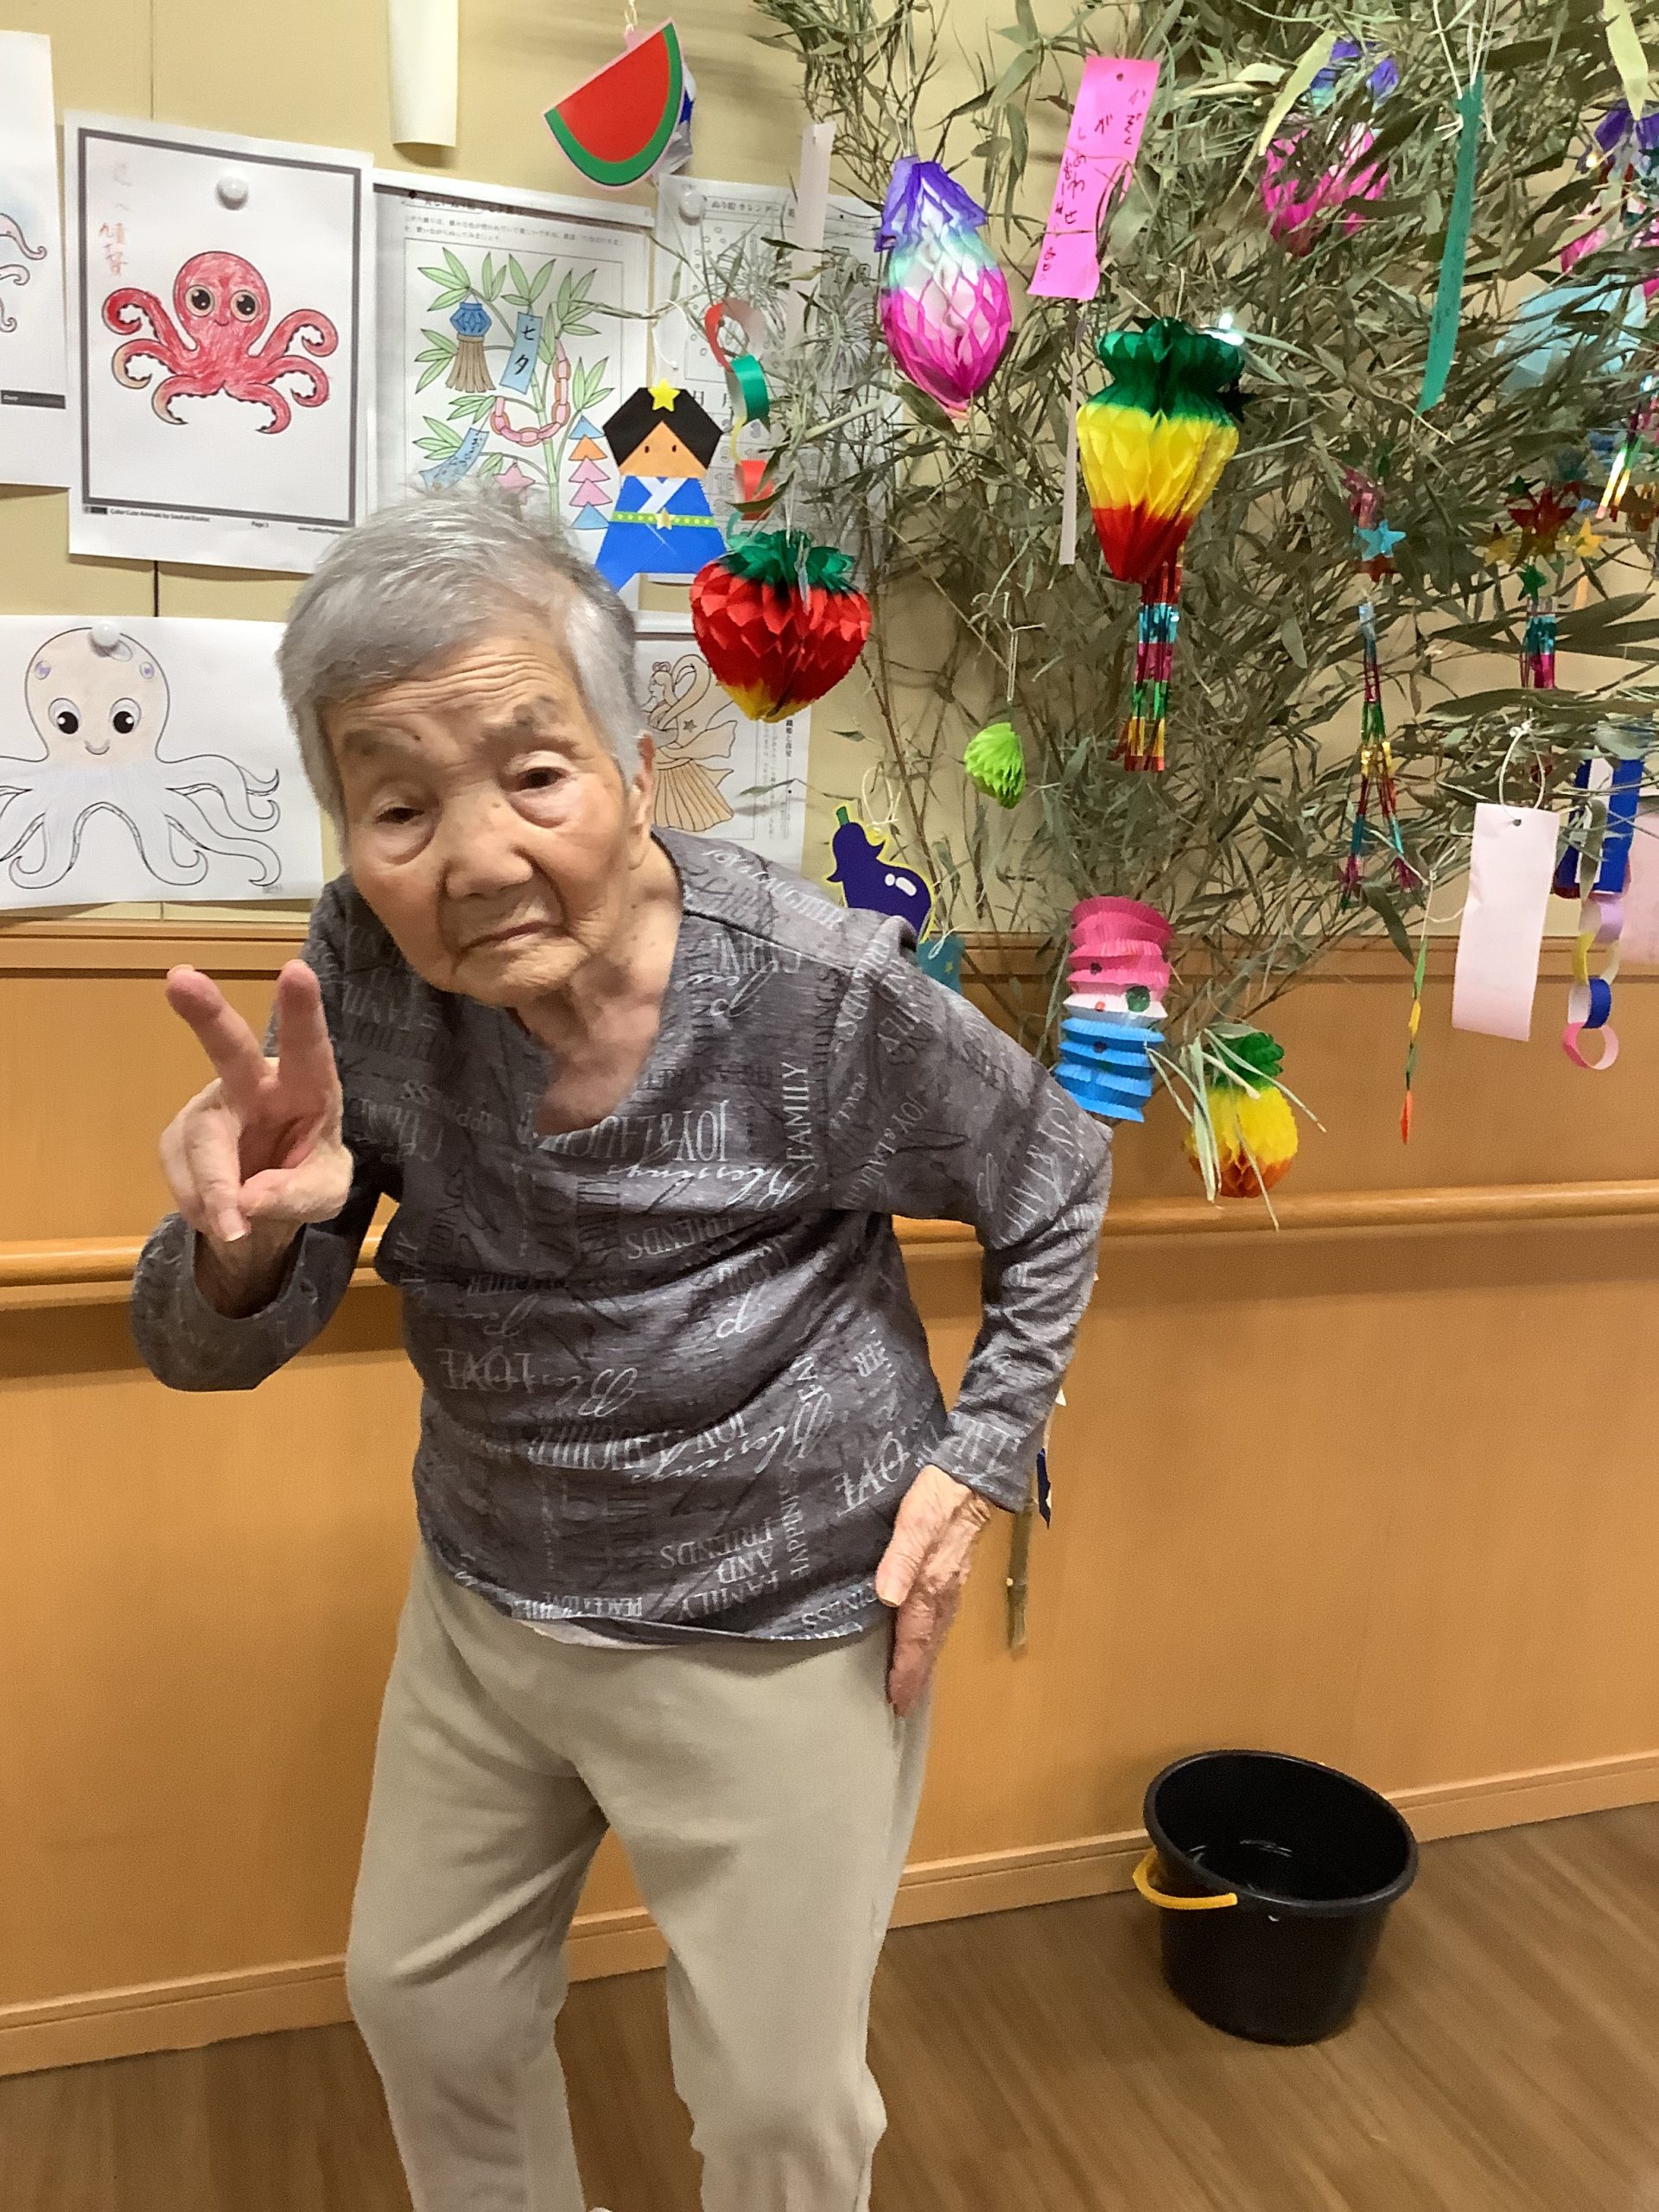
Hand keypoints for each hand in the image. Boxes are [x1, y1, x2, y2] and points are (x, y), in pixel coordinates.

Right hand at [160, 960, 352, 1254]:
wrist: (266, 1208)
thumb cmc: (309, 1179)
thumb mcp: (324, 1195)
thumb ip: (297, 1194)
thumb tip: (245, 1203)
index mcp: (307, 1085)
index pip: (308, 1046)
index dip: (302, 1009)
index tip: (295, 970)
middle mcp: (255, 1084)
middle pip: (228, 1047)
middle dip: (206, 1013)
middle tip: (181, 979)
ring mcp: (210, 1107)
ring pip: (202, 1145)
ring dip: (218, 1193)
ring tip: (238, 1224)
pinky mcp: (178, 1137)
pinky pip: (183, 1178)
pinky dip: (203, 1206)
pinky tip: (220, 1213)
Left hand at [875, 1464, 997, 1716]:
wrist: (973, 1473)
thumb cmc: (939, 1495)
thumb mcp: (914, 1521)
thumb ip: (900, 1559)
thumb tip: (887, 1598)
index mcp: (930, 1585)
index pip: (914, 1638)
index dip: (905, 1671)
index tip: (897, 1702)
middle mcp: (943, 1591)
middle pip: (928, 1642)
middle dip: (916, 1675)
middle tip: (903, 1705)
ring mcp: (952, 1582)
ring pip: (937, 1630)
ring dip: (924, 1658)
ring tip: (912, 1681)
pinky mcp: (953, 1569)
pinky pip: (942, 1614)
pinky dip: (932, 1635)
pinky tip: (926, 1635)